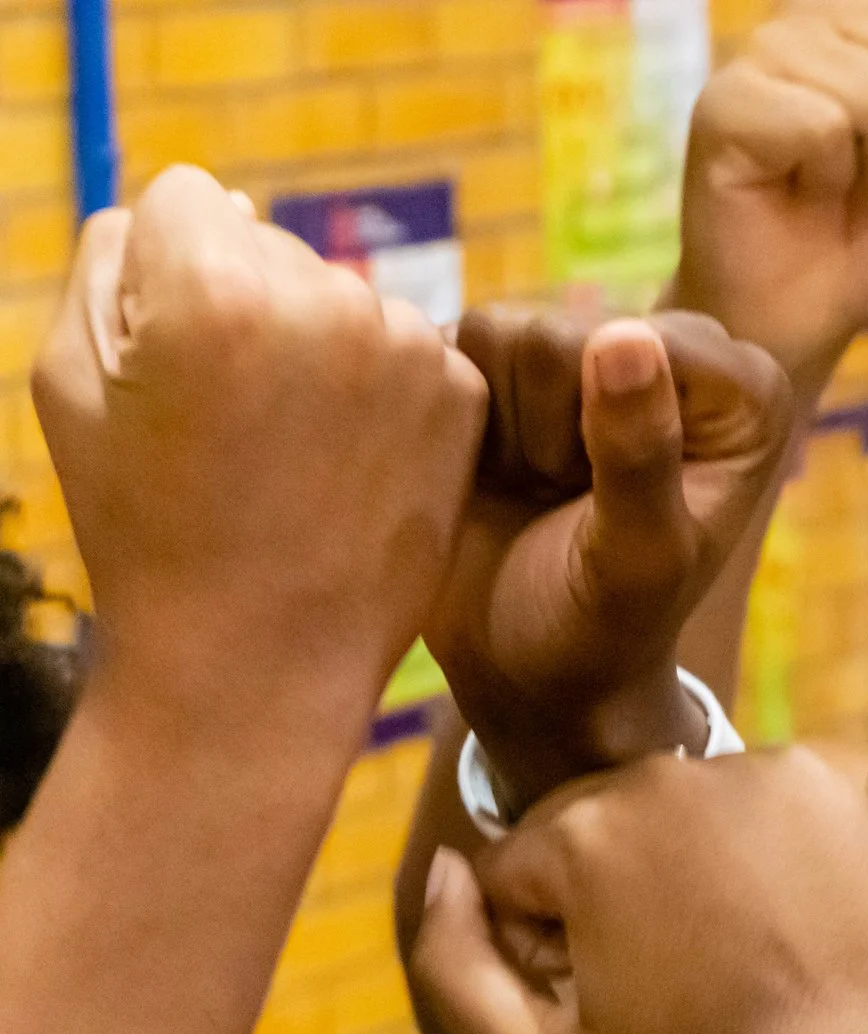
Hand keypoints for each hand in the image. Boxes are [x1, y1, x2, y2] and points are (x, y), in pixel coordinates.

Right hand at [32, 166, 485, 724]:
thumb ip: (115, 257)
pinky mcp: (459, 395)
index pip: (185, 199)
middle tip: (229, 425)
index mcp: (215, 285)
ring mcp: (406, 348)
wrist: (259, 661)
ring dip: (314, 348)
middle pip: (269, 244)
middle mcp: (326, 299)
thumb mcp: (68, 380)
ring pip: (338, 296)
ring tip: (287, 453)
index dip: (163, 276)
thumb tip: (210, 202)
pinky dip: (374, 391)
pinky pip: (400, 349)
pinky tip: (343, 464)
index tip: (170, 362)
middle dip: (244, 306)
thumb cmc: (146, 526)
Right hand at [408, 749, 867, 1033]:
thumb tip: (442, 867)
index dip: (539, 947)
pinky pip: (746, 802)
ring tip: (729, 950)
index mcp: (580, 832)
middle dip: (604, 894)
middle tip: (670, 980)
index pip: (511, 872)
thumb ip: (451, 965)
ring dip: (676, 864)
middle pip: (587, 828)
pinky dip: (751, 846)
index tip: (603, 1000)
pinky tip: (778, 916)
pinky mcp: (819, 778)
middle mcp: (660, 774)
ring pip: (668, 811)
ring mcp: (749, 768)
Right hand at [434, 308, 792, 812]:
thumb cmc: (605, 628)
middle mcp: (678, 349)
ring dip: (499, 429)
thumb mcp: (638, 560)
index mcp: (743, 391)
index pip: (636, 343)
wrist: (534, 667)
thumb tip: (624, 335)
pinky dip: (458, 415)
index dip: (594, 430)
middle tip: (564, 501)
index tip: (611, 503)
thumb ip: (642, 456)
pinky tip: (494, 470)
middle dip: (543, 431)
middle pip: (558, 332)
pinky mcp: (521, 358)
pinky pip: (453, 343)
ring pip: (497, 331)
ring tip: (532, 488)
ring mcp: (597, 345)